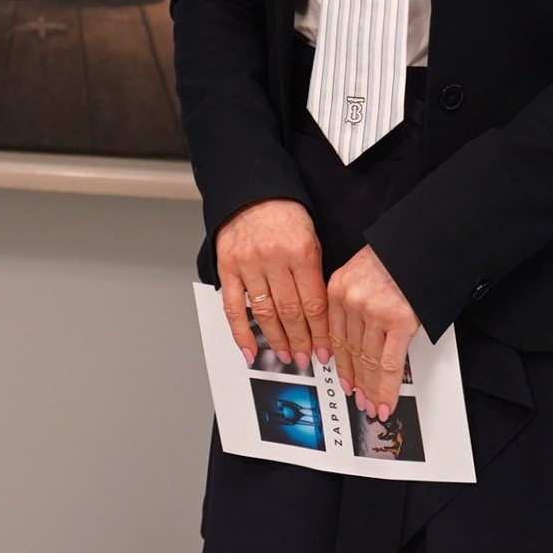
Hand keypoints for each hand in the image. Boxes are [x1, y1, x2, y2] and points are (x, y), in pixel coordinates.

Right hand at [214, 198, 324, 371]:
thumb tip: (322, 316)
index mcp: (300, 252)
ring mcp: (248, 265)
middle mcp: (273, 259)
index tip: (324, 350)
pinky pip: (232, 307)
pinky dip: (240, 333)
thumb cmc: (286, 215)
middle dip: (300, 341)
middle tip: (306, 359)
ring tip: (286, 356)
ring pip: (264, 313)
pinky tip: (250, 350)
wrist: (254, 193)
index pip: (313, 303)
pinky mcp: (227, 268)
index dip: (319, 332)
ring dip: (276, 340)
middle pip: (290, 312)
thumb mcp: (312, 239)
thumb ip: (314, 275)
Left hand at [325, 245, 420, 419]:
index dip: (339, 364)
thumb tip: (355, 340)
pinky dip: (387, 387)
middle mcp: (351, 301)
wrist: (420, 241)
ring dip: (371, 389)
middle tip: (357, 399)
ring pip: (369, 362)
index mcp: (337, 289)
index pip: (335, 337)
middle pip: (351, 352)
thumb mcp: (360, 272)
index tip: (342, 380)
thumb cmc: (395, 256)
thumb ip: (352, 303)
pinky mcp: (399, 321)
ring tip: (372, 405)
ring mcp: (374, 312)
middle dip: (355, 380)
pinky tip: (385, 401)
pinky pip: (390, 364)